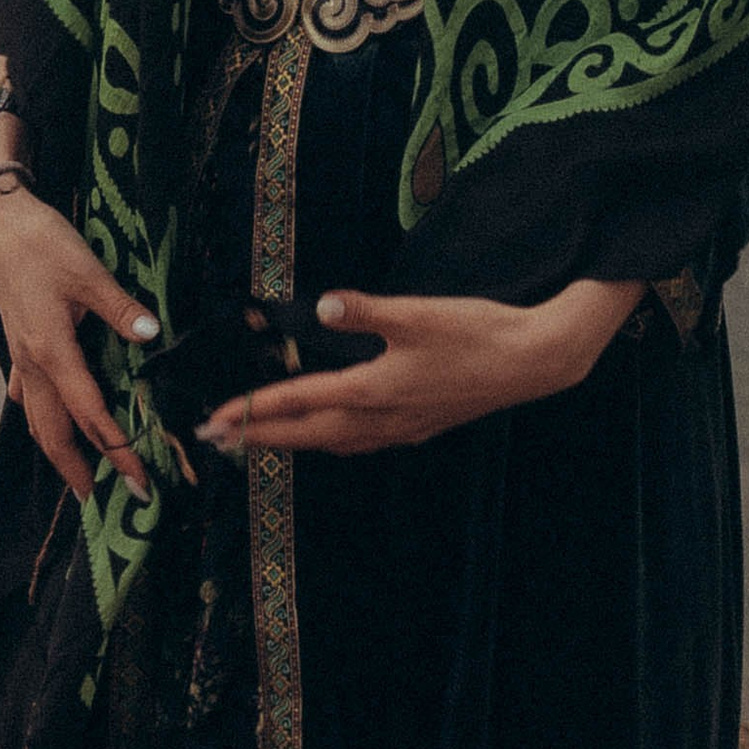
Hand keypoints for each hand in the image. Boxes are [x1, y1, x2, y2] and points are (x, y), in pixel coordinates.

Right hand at [0, 132, 159, 502]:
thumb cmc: (40, 243)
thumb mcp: (87, 270)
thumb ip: (120, 306)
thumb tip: (151, 332)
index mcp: (52, 353)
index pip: (89, 415)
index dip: (115, 450)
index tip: (139, 480)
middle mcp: (32, 364)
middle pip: (53, 432)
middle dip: (78, 470)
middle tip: (103, 501)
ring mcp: (21, 356)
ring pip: (36, 417)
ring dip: (57, 448)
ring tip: (77, 475)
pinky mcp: (18, 342)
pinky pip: (25, 390)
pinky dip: (37, 411)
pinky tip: (39, 415)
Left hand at [198, 279, 645, 459]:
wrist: (533, 361)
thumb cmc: (477, 334)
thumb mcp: (419, 314)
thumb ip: (366, 311)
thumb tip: (323, 306)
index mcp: (375, 389)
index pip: (301, 402)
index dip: (254, 410)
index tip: (216, 419)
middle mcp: (383, 418)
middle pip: (307, 434)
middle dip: (259, 437)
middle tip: (216, 440)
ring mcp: (403, 427)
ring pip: (333, 442)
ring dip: (293, 441)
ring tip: (261, 438)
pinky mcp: (422, 425)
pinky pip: (361, 441)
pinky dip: (332, 439)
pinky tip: (333, 431)